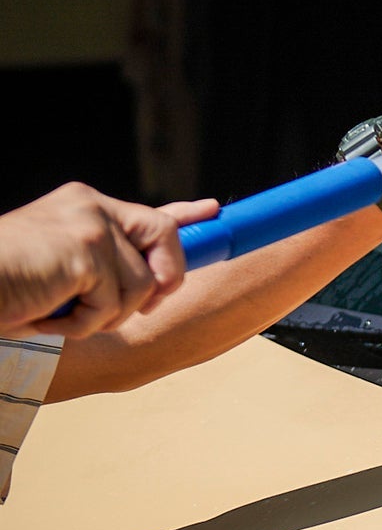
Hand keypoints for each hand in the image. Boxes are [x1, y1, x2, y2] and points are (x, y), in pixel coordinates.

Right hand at [0, 184, 219, 338]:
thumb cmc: (6, 289)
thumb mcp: (63, 275)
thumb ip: (106, 269)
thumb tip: (157, 282)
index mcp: (83, 208)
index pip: (147, 211)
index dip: (184, 215)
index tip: (212, 210)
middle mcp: (90, 206)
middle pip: (166, 239)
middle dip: (162, 282)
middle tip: (122, 308)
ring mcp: (90, 224)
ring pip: (142, 287)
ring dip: (104, 315)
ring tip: (58, 310)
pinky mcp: (87, 249)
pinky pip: (116, 304)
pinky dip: (83, 323)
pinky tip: (48, 314)